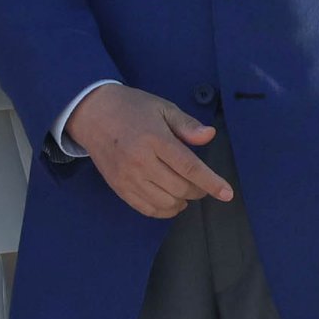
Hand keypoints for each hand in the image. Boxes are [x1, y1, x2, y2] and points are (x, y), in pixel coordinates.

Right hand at [68, 83, 233, 220]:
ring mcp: (127, 177)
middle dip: (198, 191)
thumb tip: (209, 136)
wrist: (91, 113)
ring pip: (165, 203)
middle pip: (180, 188)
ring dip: (182, 202)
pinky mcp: (118, 187)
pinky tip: (171, 203)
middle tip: (201, 185)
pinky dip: (163, 211)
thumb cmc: (131, 108)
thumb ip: (187, 125)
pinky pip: (146, 208)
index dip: (211, 182)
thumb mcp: (162, 108)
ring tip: (185, 193)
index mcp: (155, 139)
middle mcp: (140, 161)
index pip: (189, 167)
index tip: (227, 193)